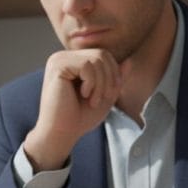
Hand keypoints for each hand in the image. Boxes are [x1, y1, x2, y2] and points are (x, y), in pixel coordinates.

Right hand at [23, 49, 124, 171]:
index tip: (108, 95)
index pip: (103, 55)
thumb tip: (129, 60)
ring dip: (101, 83)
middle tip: (103, 99)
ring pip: (96, 59)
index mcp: (72, 62)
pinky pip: (87, 65)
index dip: (114, 73)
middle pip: (102, 54)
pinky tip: (84, 95)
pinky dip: (92, 83)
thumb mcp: (105, 96)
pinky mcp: (57, 66)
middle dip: (109, 78)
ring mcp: (59, 60)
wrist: (61, 133)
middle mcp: (63, 57)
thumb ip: (116, 79)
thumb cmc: (79, 118)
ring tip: (93, 101)